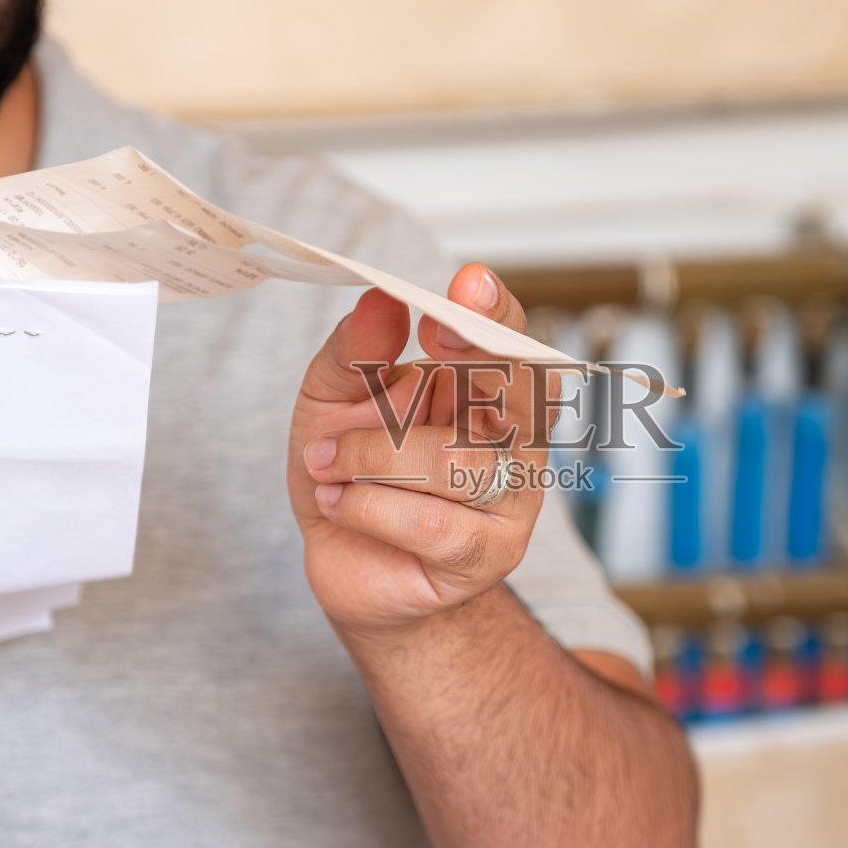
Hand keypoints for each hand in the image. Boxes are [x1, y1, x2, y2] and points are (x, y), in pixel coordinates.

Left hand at [287, 263, 557, 638]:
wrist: (347, 562)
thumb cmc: (351, 473)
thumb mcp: (333, 399)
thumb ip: (355, 350)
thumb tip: (381, 301)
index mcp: (486, 389)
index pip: (515, 340)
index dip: (497, 312)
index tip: (465, 284)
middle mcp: (515, 439)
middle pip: (519, 391)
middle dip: (462, 370)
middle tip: (399, 374)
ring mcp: (511, 501)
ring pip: (456, 462)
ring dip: (372, 458)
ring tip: (327, 463)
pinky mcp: (487, 556)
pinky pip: (431, 522)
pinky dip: (368, 507)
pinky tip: (339, 503)